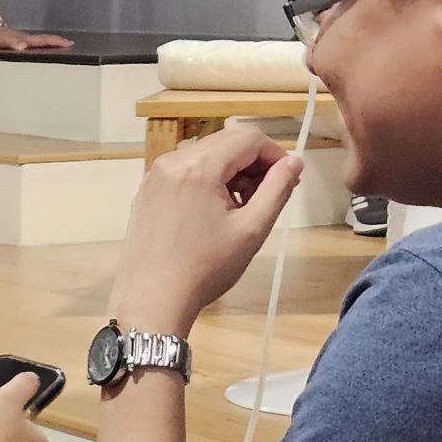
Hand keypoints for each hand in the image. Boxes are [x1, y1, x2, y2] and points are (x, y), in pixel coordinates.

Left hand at [0, 25, 72, 54]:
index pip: (43, 40)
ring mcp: (20, 38)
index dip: (56, 42)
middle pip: (44, 39)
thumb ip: (12, 42)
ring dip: (49, 41)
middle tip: (69, 43)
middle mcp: (24, 38)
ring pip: (38, 40)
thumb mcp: (1, 41)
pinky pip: (31, 41)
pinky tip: (36, 45)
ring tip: (58, 44)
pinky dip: (39, 43)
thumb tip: (23, 46)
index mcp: (24, 40)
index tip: (69, 43)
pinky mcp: (15, 39)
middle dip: (57, 41)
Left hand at [109, 121, 302, 337]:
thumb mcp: (251, 230)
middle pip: (226, 142)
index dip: (275, 154)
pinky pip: (185, 170)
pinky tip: (212, 213)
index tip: (288, 179)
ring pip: (206, 154)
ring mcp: (155, 174)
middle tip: (266, 196)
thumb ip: (277, 189)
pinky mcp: (146, 190)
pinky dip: (207, 180)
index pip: (249, 138)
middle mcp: (173, 160)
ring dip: (231, 171)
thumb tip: (295, 161)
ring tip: (239, 208)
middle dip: (253, 162)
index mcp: (200, 166)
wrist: (151, 302)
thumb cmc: (205, 269)